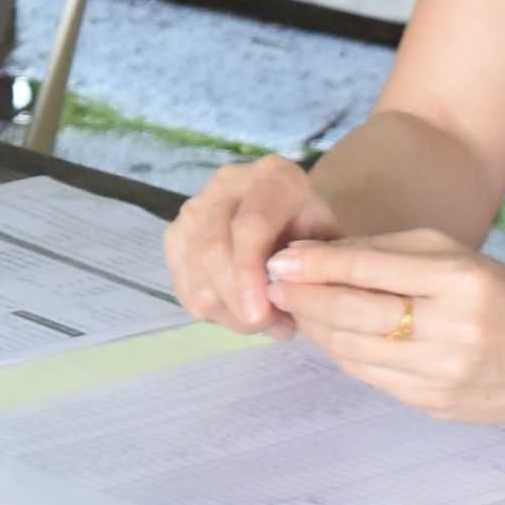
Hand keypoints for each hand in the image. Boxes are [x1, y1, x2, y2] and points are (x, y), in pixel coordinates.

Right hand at [167, 155, 342, 331]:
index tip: (261, 316)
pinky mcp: (175, 236)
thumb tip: (289, 296)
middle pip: (213, 251)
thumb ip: (315, 267)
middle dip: (238, 302)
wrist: (290, 216)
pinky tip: (242, 313)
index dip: (250, 274)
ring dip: (230, 314)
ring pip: (196, 276)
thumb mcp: (329, 243)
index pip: (249, 226)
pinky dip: (214, 313)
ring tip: (266, 322)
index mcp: (271, 177)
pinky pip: (185, 290)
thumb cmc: (313, 231)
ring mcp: (193, 209)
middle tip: (272, 326)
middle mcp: (224, 184)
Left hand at [266, 232, 504, 425]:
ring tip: (298, 310)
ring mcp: (446, 374)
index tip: (278, 259)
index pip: (371, 269)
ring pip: (355, 352)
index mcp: (462, 280)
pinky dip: (345, 355)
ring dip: (317, 330)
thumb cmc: (502, 294)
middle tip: (271, 285)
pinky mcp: (438, 405)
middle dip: (305, 299)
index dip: (316, 266)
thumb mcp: (456, 256)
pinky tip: (333, 337)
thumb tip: (312, 257)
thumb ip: (388, 251)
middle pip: (355, 315)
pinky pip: (372, 378)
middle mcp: (456, 329)